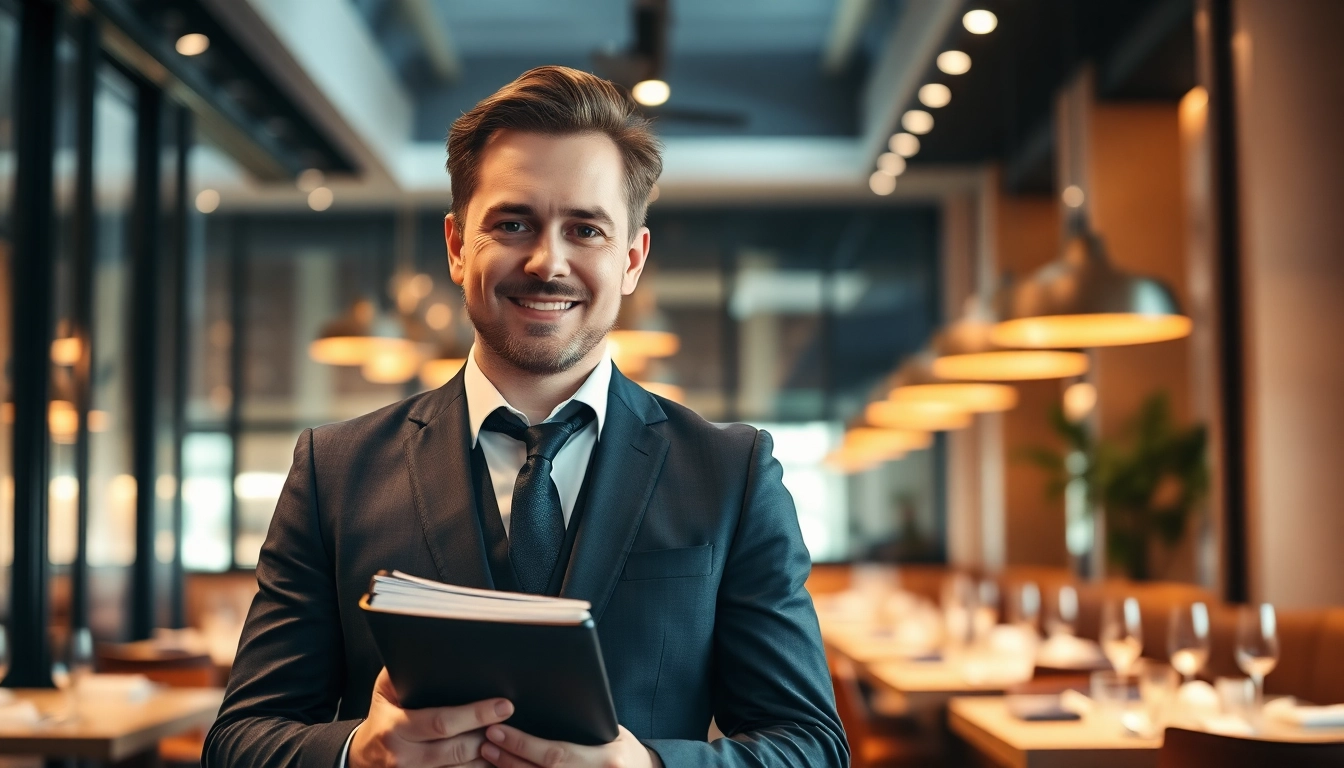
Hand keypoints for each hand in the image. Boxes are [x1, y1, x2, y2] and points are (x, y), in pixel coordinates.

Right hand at [350, 667, 515, 767]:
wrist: (362, 757)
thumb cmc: (382, 717)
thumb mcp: (385, 691)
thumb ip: (405, 672)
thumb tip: (434, 650)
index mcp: (395, 728)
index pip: (441, 722)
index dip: (475, 715)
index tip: (503, 706)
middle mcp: (403, 757)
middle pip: (457, 749)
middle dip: (487, 734)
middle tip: (510, 720)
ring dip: (487, 756)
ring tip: (505, 738)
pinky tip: (491, 757)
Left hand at [480, 724, 661, 767]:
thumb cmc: (624, 750)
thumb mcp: (612, 733)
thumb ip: (583, 728)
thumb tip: (541, 707)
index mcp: (606, 761)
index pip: (556, 754)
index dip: (522, 744)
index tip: (497, 729)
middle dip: (509, 757)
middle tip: (486, 740)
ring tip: (489, 754)